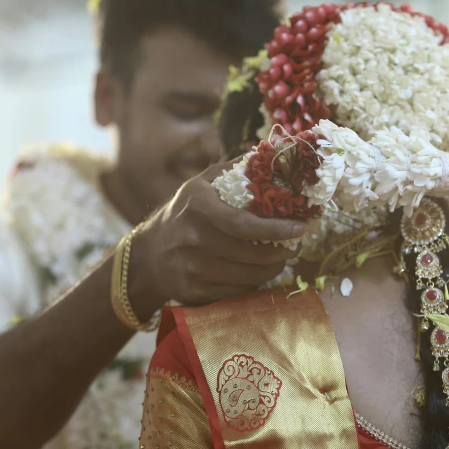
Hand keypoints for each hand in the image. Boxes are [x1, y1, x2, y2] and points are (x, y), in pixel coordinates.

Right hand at [129, 162, 303, 312]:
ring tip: (282, 259)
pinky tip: (258, 272)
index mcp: (198, 208)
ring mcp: (192, 270)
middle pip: (251, 255)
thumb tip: (269, 155)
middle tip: (295, 246)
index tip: (299, 228)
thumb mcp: (201, 185)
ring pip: (248, 277)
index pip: (243, 224)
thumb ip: (234, 171)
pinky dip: (253, 284)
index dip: (275, 229)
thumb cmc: (185, 213)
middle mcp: (193, 240)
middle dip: (281, 253)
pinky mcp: (194, 293)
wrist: (148, 255)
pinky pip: (237, 292)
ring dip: (273, 270)